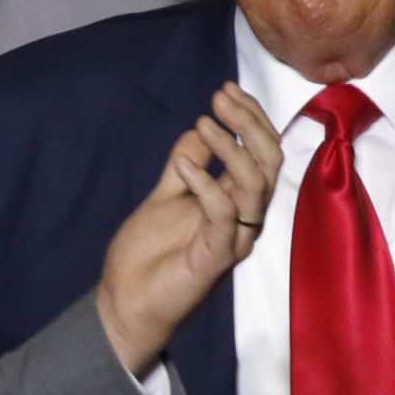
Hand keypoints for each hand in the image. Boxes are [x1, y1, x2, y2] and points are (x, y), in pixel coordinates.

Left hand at [97, 84, 280, 374]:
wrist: (126, 304)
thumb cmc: (148, 256)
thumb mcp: (166, 196)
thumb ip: (185, 164)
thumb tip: (199, 127)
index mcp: (236, 202)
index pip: (261, 153)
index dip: (250, 118)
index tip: (226, 90)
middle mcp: (243, 218)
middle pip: (268, 163)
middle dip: (250, 124)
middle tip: (221, 98)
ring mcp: (233, 238)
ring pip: (256, 185)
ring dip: (232, 148)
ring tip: (204, 124)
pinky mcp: (216, 257)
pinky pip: (224, 215)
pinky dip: (208, 185)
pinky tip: (184, 168)